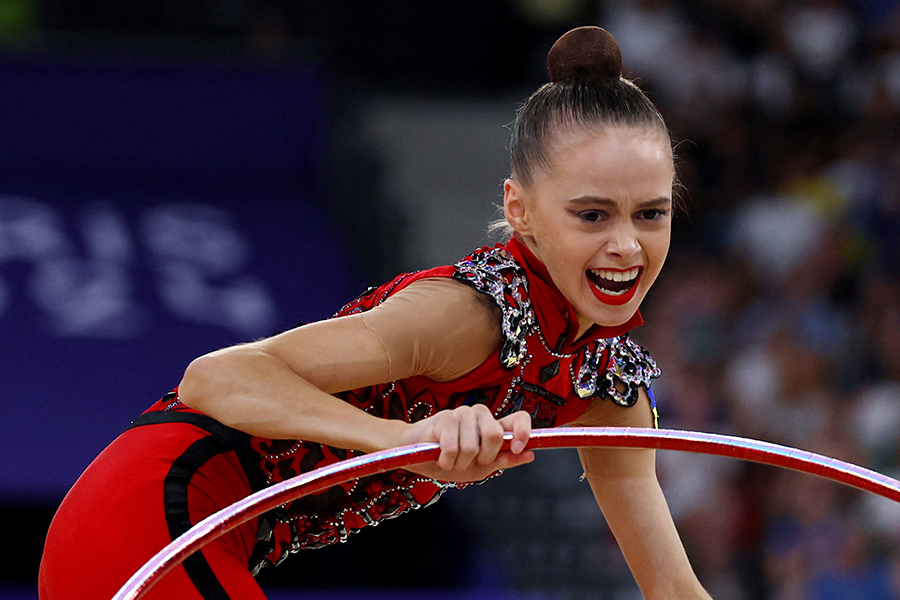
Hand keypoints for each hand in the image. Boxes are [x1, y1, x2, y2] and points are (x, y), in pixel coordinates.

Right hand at [399, 405, 533, 481]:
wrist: (415, 456)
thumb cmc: (448, 460)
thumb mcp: (480, 467)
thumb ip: (503, 460)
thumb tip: (529, 455)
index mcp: (492, 426)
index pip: (518, 418)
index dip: (524, 431)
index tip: (519, 448)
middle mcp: (480, 415)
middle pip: (495, 435)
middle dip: (483, 457)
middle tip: (470, 461)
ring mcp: (462, 414)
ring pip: (472, 446)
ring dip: (460, 462)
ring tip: (451, 459)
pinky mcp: (444, 418)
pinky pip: (452, 448)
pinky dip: (446, 461)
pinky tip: (440, 457)